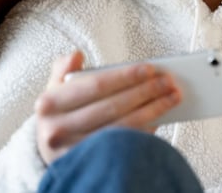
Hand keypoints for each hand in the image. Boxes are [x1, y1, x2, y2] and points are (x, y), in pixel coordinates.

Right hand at [34, 51, 180, 164]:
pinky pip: (125, 146)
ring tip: (172, 96)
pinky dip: (145, 131)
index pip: (94, 86)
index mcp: (49, 104)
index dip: (124, 76)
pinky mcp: (90, 167)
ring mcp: (73, 152)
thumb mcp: (55, 91)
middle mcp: (57, 130)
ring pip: (122, 128)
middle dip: (145, 92)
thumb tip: (76, 55)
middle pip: (112, 107)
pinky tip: (160, 118)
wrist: (51, 153)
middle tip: (168, 81)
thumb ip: (64, 70)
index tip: (150, 68)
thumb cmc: (62, 115)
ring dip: (153, 110)